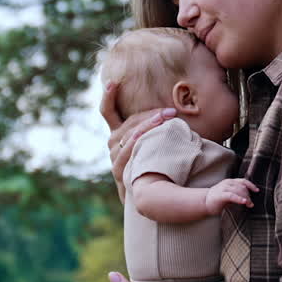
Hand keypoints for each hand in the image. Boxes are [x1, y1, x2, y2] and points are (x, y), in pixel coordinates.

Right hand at [101, 81, 175, 202]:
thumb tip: (172, 110)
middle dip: (150, 115)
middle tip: (170, 111)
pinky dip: (138, 141)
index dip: (109, 96)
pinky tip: (148, 137)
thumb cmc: (154, 167)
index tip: (114, 82)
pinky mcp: (119, 170)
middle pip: (128, 122)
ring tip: (167, 119)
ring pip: (130, 134)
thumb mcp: (151, 145)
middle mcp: (113, 144)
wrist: (146, 200)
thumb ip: (154, 128)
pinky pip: (128, 152)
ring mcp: (114, 157)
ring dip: (148, 125)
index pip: (108, 111)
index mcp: (118, 134)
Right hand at [204, 178, 258, 214]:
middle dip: (248, 196)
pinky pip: (232, 195)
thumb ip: (237, 193)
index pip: (243, 181)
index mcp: (230, 182)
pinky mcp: (221, 195)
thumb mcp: (229, 193)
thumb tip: (249, 198)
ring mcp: (223, 188)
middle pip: (243, 188)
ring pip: (239, 191)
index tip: (257, 191)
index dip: (251, 185)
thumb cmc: (218, 199)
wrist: (204, 202)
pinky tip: (244, 202)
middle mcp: (227, 183)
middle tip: (251, 204)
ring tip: (249, 205)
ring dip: (246, 198)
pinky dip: (239, 198)